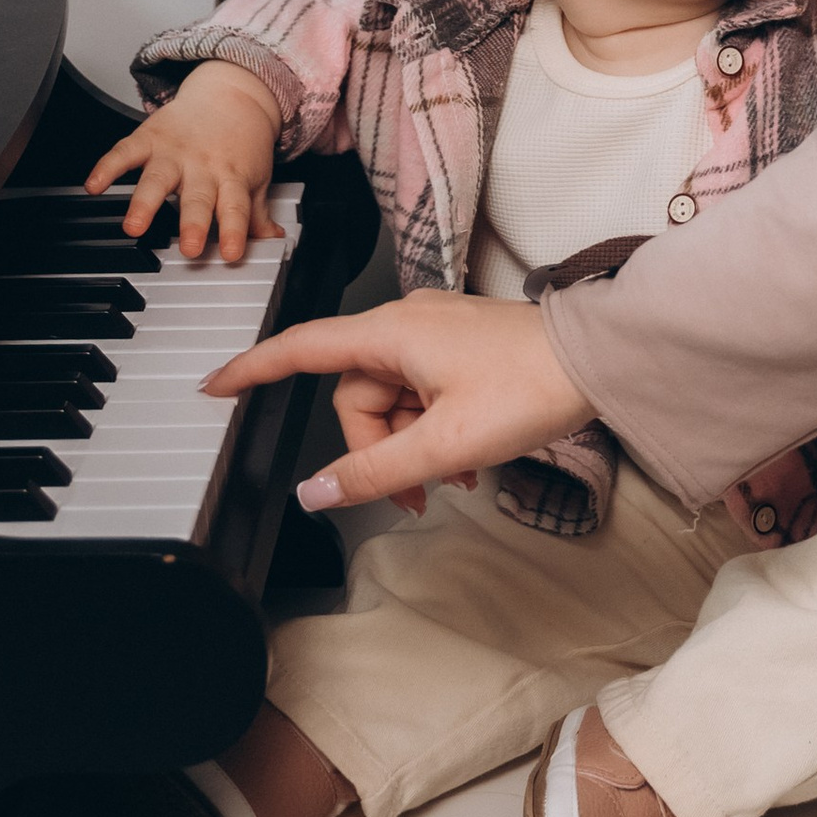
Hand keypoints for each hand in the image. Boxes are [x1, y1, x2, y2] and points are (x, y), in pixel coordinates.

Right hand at [85, 60, 282, 262]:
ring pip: (157, 178)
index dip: (234, 231)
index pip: (236, 208)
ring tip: (134, 226)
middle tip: (189, 248)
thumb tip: (271, 241)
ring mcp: (174, 152)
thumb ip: (256, 214)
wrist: (230, 94)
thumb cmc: (240, 143)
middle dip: (192, 223)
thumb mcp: (256, 178)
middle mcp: (202, 166)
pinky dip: (107, 168)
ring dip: (145, 203)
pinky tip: (94, 186)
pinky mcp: (149, 138)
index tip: (230, 254)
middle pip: (198, 198)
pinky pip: (125, 152)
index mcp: (231, 178)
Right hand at [201, 289, 592, 515]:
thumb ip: (374, 471)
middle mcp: (407, 324)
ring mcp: (436, 333)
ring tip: (457, 475)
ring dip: (414, 446)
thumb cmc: (533, 383)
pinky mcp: (461, 347)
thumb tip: (316, 493)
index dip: (253, 370)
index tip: (216, 387)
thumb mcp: (446, 441)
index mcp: (390, 333)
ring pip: (395, 402)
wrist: (601, 358)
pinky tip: (469, 458)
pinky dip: (437, 430)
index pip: (301, 349)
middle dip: (378, 449)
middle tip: (415, 490)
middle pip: (357, 397)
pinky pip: (425, 394)